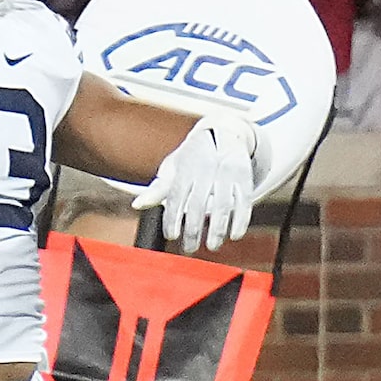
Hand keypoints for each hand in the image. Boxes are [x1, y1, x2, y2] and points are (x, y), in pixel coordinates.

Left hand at [132, 112, 262, 252]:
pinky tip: (235, 235)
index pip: (175, 198)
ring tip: (213, 246)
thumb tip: (137, 205)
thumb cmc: (193, 157)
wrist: (224, 132)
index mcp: (184, 168)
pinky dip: (240, 221)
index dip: (172, 219)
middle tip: (190, 248)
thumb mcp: (173, 168)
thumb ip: (158, 189)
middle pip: (197, 205)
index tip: (172, 236)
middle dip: (193, 230)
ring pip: (222, 206)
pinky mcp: (244, 177)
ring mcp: (226, 173)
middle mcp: (205, 169)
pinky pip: (243, 202)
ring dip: (218, 230)